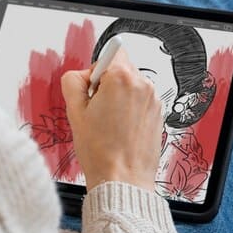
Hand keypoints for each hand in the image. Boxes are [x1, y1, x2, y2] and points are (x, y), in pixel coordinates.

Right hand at [60, 48, 163, 192]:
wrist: (122, 180)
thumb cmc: (100, 151)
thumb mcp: (74, 111)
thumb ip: (73, 81)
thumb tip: (81, 75)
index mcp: (122, 78)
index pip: (111, 52)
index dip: (97, 70)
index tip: (93, 89)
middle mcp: (143, 85)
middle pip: (121, 69)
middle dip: (106, 84)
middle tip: (97, 111)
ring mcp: (153, 100)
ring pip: (130, 87)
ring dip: (119, 98)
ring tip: (109, 124)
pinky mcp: (158, 114)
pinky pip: (140, 102)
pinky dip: (129, 111)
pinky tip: (120, 131)